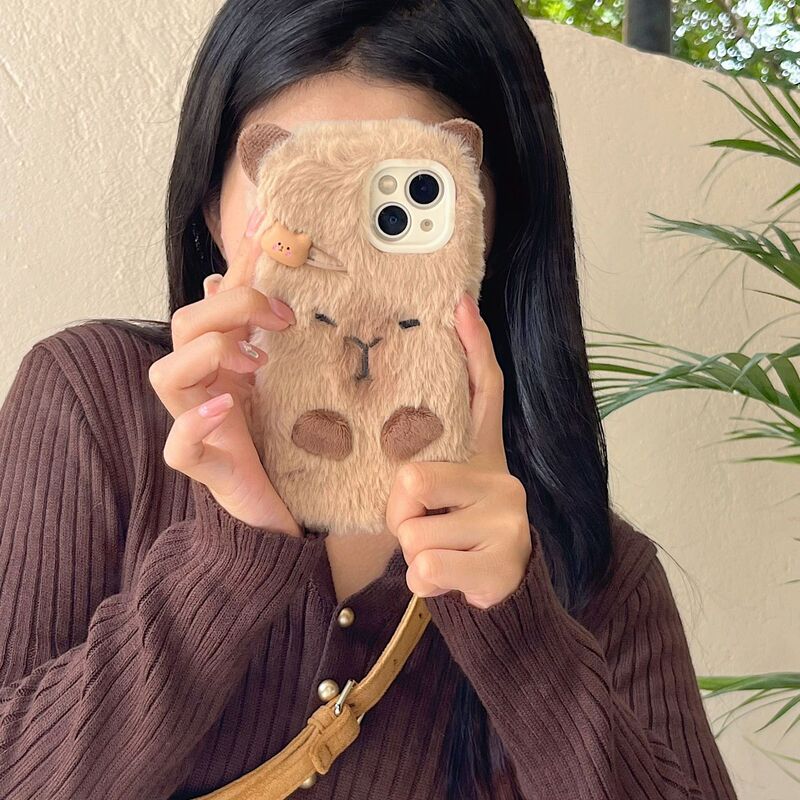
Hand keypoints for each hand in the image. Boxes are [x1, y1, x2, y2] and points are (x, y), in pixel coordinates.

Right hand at [149, 207, 302, 534]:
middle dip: (230, 308)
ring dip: (208, 355)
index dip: (238, 259)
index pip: (218, 297)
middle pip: (185, 324)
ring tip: (255, 362)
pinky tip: (226, 407)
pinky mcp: (204, 465)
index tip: (265, 220)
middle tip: (282, 319)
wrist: (284, 507)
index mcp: (224, 358)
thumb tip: (272, 284)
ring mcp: (198, 423)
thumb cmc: (285, 440)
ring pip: (165, 375)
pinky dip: (194, 425)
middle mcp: (204, 384)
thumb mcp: (293, 379)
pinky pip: (177, 446)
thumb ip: (282, 336)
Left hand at [385, 292, 532, 608]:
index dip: (472, 346)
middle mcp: (504, 479)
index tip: (459, 302)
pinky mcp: (502, 565)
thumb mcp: (447, 491)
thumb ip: (428, 457)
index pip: (484, 390)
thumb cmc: (459, 529)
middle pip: (411, 480)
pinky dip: (425, 581)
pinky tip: (449, 577)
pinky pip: (426, 568)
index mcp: (486, 453)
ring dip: (413, 551)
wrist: (499, 588)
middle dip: (400, 513)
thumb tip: (424, 410)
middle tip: (425, 523)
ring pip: (413, 533)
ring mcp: (508, 522)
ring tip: (442, 552)